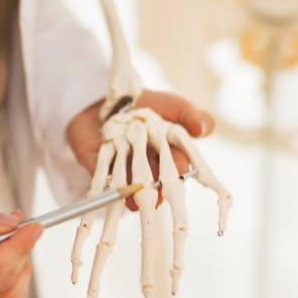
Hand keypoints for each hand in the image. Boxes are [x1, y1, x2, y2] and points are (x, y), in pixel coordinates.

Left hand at [67, 89, 214, 210]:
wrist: (105, 94)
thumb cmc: (145, 101)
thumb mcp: (172, 105)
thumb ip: (190, 116)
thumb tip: (204, 128)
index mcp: (163, 152)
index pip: (174, 164)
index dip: (178, 170)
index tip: (181, 174)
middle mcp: (141, 161)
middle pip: (149, 177)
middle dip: (153, 189)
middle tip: (157, 199)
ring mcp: (117, 161)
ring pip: (125, 179)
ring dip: (129, 192)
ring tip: (133, 203)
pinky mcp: (93, 158)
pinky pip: (96, 171)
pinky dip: (101, 183)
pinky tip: (108, 192)